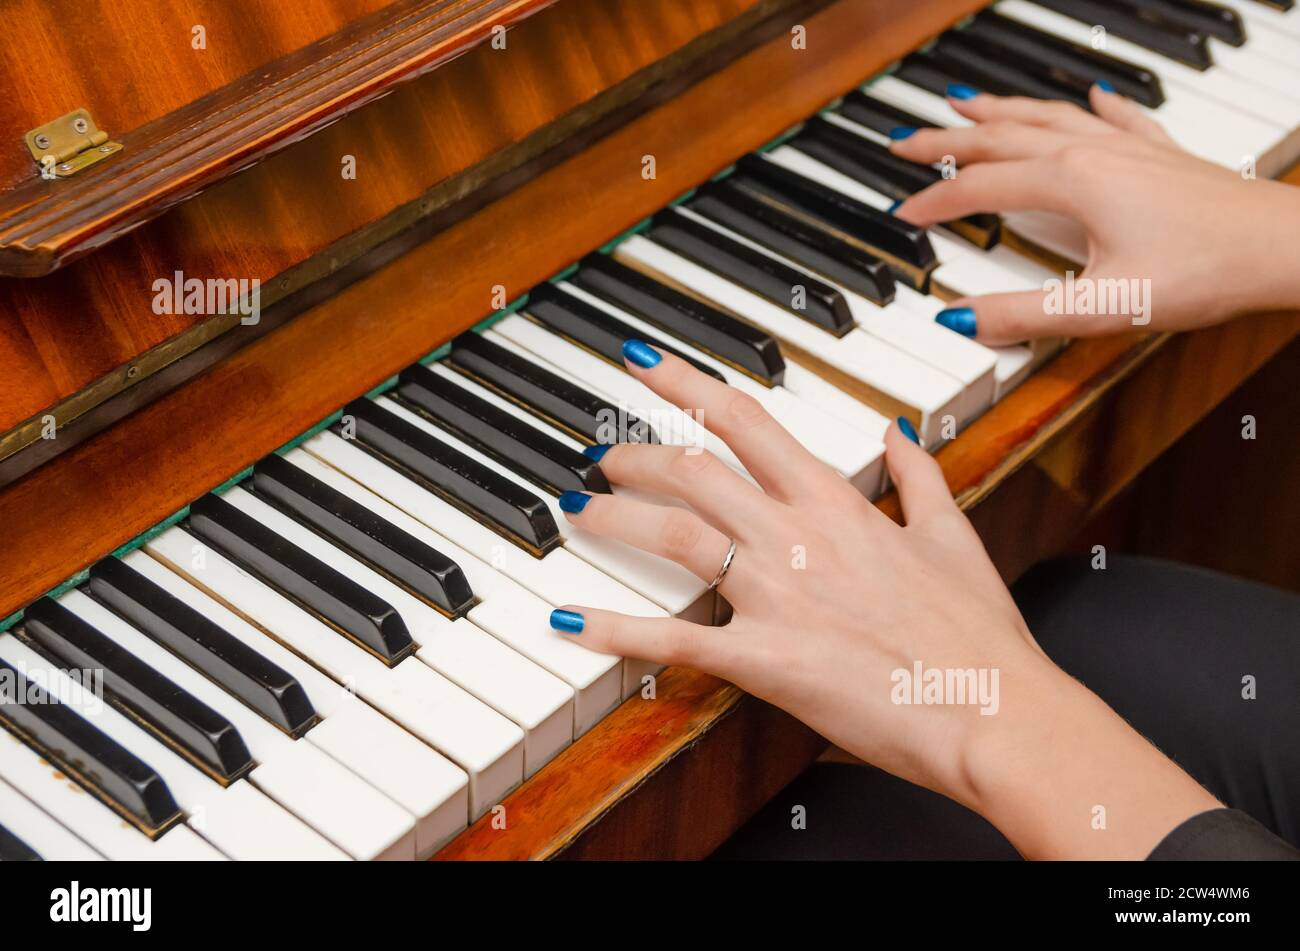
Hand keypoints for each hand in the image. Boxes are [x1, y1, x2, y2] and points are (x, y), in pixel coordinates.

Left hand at [552, 345, 1219, 857]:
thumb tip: (900, 430)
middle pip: (694, 469)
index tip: (650, 366)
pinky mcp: (765, 658)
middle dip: (636, 454)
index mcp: (839, 502)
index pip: (749, 421)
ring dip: (616, 516)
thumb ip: (919, 476)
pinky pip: (675, 638)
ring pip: (676, 533)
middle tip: (599, 454)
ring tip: (579, 510)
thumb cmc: (980, 634)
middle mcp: (798, 535)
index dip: (690, 386)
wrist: (1000, 711)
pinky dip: (615, 629)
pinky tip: (570, 620)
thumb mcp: (954, 536)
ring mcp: (778, 594)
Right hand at [890, 86, 1299, 343]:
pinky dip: (1095, 106)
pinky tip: (1093, 94)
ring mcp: (1128, 149)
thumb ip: (1023, 314)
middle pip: (1001, 138)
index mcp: (1070, 182)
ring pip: (1048, 116)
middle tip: (905, 138)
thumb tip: (959, 320)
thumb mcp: (1102, 306)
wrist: (1283, 249)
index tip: (903, 212)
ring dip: (1001, 110)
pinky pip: (1117, 118)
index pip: (980, 188)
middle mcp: (1093, 153)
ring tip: (966, 101)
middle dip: (946, 139)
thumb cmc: (1205, 270)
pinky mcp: (1162, 156)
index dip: (935, 201)